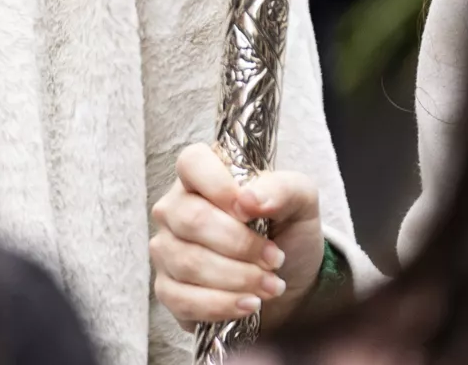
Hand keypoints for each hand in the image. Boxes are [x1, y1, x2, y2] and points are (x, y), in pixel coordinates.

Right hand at [150, 143, 325, 331]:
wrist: (289, 280)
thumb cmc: (287, 232)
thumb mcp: (300, 203)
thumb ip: (282, 189)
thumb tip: (249, 199)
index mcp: (203, 175)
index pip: (192, 163)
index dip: (220, 187)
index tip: (251, 212)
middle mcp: (176, 207)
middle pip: (191, 220)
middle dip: (240, 245)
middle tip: (275, 259)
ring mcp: (167, 248)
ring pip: (187, 262)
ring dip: (237, 278)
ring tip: (271, 285)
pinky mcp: (168, 289)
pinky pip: (181, 298)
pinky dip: (220, 305)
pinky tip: (248, 304)